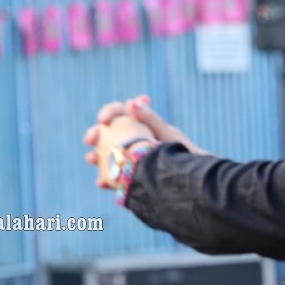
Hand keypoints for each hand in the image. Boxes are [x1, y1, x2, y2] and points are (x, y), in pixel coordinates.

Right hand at [83, 94, 202, 172]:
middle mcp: (133, 141)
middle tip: (90, 138)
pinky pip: (114, 179)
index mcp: (142, 126)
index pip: (120, 112)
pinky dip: (107, 180)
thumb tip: (131, 102)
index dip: (109, 113)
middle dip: (96, 135)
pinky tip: (102, 182)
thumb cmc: (185, 153)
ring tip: (91, 158)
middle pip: (108, 134)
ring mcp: (130, 160)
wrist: (194, 181)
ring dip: (96, 157)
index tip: (103, 119)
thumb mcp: (168, 135)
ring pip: (107, 156)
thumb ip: (150, 119)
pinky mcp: (131, 179)